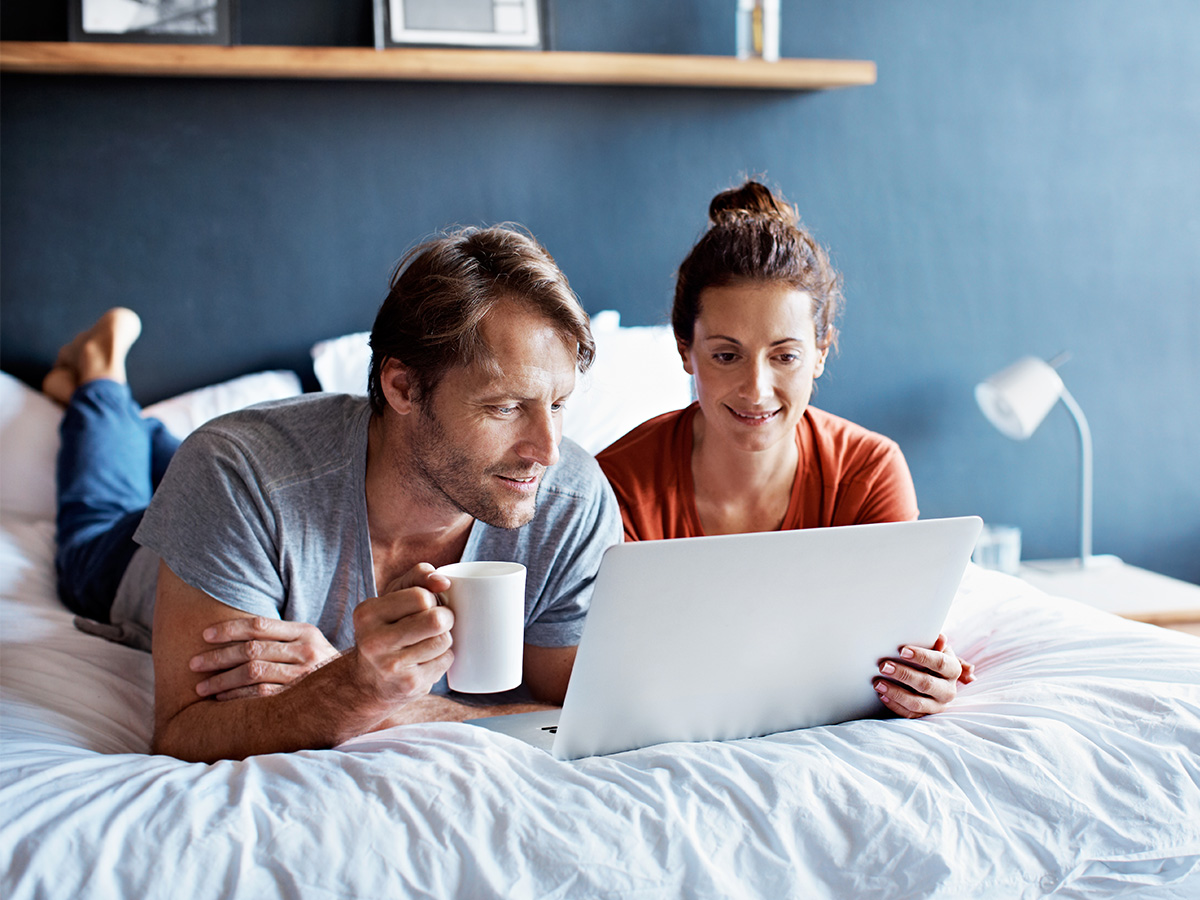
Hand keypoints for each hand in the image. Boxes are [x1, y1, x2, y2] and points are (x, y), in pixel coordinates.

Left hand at [190, 618, 338, 700]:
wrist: (359, 688)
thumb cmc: (319, 666)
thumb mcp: (307, 643)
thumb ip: (280, 636)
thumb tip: (234, 632)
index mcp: (305, 632)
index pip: (259, 626)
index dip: (228, 629)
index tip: (204, 636)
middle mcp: (306, 651)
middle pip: (252, 650)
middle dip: (218, 657)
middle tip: (194, 663)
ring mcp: (304, 676)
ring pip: (254, 673)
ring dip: (222, 681)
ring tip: (200, 686)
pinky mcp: (300, 699)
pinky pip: (261, 697)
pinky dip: (237, 698)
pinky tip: (221, 700)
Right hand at [348, 563, 455, 710]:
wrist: (368, 681)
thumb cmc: (387, 628)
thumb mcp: (393, 597)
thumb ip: (418, 577)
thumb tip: (444, 581)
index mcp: (368, 613)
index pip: (421, 596)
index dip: (432, 598)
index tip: (425, 605)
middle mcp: (374, 641)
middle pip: (436, 620)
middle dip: (445, 617)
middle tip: (436, 622)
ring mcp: (392, 667)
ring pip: (444, 640)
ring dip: (444, 638)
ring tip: (428, 641)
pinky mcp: (410, 685)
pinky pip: (446, 660)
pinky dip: (443, 657)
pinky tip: (426, 660)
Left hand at [873, 633, 973, 717]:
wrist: (933, 677)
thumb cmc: (930, 658)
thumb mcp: (935, 648)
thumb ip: (936, 644)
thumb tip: (940, 638)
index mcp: (953, 670)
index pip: (940, 663)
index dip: (922, 657)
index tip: (901, 651)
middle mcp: (948, 690)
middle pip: (927, 684)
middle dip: (904, 675)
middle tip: (884, 666)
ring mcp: (937, 705)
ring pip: (917, 703)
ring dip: (895, 693)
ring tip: (878, 683)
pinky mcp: (925, 715)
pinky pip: (909, 714)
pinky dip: (894, 705)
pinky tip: (882, 695)